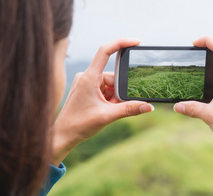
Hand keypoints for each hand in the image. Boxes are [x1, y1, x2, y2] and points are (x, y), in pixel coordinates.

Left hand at [51, 38, 153, 165]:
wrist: (63, 135)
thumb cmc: (79, 125)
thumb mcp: (108, 116)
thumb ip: (130, 110)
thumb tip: (149, 106)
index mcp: (89, 77)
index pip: (105, 51)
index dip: (121, 43)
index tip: (136, 42)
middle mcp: (87, 77)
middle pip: (113, 76)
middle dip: (120, 92)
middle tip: (117, 106)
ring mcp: (86, 83)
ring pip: (110, 86)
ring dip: (115, 98)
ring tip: (109, 112)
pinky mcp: (87, 90)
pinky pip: (104, 91)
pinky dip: (110, 100)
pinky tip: (107, 111)